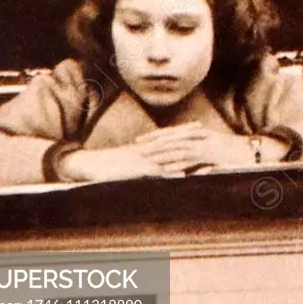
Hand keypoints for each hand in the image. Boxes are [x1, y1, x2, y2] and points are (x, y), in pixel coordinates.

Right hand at [57, 122, 221, 180]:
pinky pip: (157, 172)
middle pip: (174, 143)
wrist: (92, 165)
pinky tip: (183, 175)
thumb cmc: (111, 163)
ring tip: (208, 164)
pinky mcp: (138, 172)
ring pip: (171, 158)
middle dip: (192, 140)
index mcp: (147, 146)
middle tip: (210, 136)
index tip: (202, 127)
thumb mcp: (130, 156)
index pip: (170, 135)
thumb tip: (155, 157)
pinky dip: (170, 173)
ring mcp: (145, 161)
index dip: (186, 131)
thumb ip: (144, 155)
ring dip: (190, 160)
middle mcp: (149, 151)